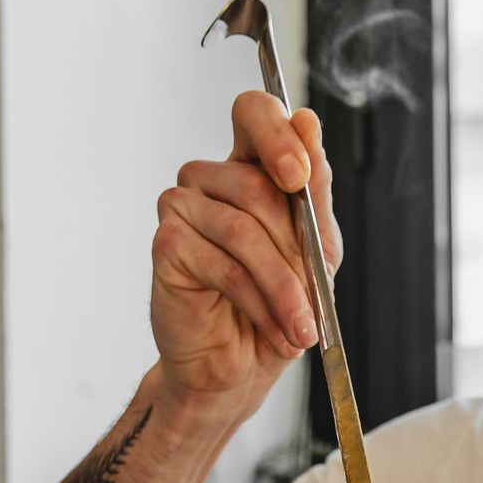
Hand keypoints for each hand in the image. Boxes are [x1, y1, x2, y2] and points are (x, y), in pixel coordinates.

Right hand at [150, 92, 343, 424]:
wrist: (241, 368)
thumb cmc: (278, 306)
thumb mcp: (315, 250)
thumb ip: (313, 191)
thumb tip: (307, 121)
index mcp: (249, 166)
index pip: (254, 113)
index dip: (276, 135)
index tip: (299, 177)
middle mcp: (210, 179)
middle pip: (257, 184)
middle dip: (297, 250)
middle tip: (315, 297)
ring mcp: (182, 208)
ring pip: (244, 229)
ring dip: (283, 286)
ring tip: (301, 327)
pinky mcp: (167, 245)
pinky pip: (223, 265)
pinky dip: (258, 302)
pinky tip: (272, 328)